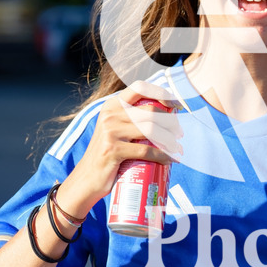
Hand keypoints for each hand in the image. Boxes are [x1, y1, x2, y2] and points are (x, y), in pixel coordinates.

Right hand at [59, 82, 182, 210]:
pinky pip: (146, 150)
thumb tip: (166, 114)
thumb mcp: (115, 129)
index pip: (140, 87)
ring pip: (151, 129)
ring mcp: (110, 131)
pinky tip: (169, 160)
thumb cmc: (109, 154)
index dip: (161, 93)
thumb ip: (131, 118)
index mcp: (112, 105)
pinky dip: (162, 155)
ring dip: (169, 139)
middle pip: (151, 111)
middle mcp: (110, 114)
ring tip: (177, 148)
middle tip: (179, 133)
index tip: (175, 105)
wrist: (87, 179)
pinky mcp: (113, 150)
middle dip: (171, 122)